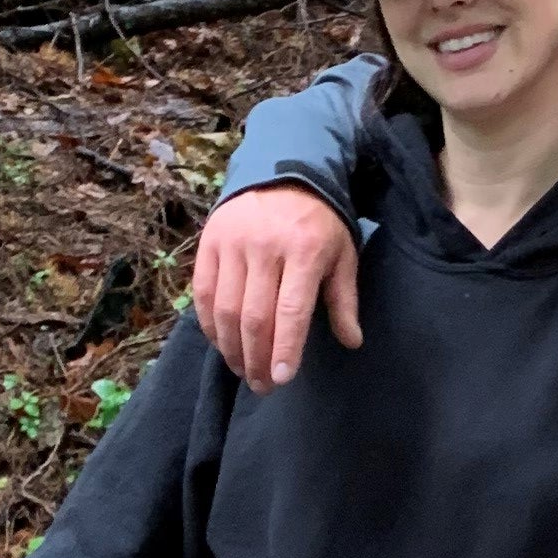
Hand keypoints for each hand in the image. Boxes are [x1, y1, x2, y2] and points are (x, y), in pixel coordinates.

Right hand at [191, 188, 363, 386]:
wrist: (282, 171)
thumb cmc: (319, 222)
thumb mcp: (342, 254)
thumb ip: (344, 299)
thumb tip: (352, 342)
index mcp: (304, 250)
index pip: (291, 310)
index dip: (285, 348)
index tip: (282, 379)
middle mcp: (265, 246)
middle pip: (254, 316)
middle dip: (257, 359)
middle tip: (262, 386)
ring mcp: (232, 243)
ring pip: (226, 309)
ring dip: (231, 348)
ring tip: (242, 370)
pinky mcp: (209, 242)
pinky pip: (204, 292)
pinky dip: (210, 324)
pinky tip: (222, 343)